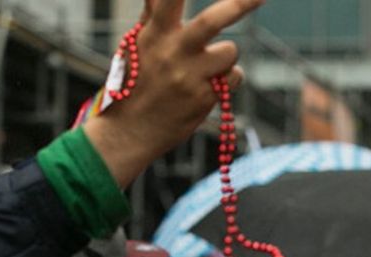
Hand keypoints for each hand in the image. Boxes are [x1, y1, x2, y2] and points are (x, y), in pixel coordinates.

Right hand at [84, 0, 265, 186]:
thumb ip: (152, 17)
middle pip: (211, 21)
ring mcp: (190, 77)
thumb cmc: (133, 83)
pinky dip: (228, 78)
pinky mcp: (204, 98)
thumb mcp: (135, 46)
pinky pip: (233, 77)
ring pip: (230, 51)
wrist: (130, 131)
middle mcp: (173, 53)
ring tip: (208, 67)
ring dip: (226, 55)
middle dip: (240, 4)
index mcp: (155, 35)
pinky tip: (209, 86)